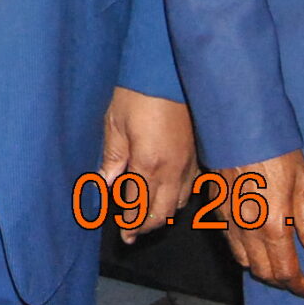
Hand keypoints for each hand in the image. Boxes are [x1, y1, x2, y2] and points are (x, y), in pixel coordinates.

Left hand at [99, 87, 197, 238]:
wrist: (166, 70)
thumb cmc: (136, 94)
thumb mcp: (114, 123)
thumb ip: (112, 157)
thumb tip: (106, 185)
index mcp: (149, 163)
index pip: (140, 206)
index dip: (132, 223)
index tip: (124, 234)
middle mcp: (173, 169)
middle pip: (163, 212)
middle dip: (147, 226)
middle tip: (132, 234)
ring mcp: (188, 162)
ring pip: (180, 202)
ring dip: (163, 214)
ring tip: (147, 217)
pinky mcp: (197, 153)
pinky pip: (191, 187)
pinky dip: (178, 198)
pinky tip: (168, 195)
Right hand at [219, 150, 303, 299]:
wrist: (238, 123)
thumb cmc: (276, 149)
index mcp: (274, 225)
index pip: (285, 271)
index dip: (299, 286)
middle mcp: (248, 229)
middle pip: (263, 272)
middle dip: (282, 280)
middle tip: (297, 277)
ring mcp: (228, 220)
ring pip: (243, 260)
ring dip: (261, 267)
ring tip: (277, 261)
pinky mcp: (216, 208)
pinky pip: (230, 242)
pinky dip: (244, 251)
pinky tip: (255, 242)